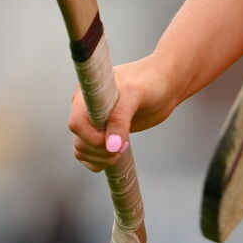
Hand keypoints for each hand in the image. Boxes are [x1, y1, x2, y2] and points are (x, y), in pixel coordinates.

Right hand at [67, 55, 177, 172]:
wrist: (165, 85)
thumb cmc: (151, 81)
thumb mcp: (135, 94)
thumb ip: (121, 118)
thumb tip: (111, 146)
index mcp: (87, 93)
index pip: (77, 123)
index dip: (92, 137)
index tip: (114, 139)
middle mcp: (85, 107)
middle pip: (80, 140)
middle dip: (100, 150)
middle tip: (123, 147)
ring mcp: (93, 121)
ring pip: (82, 150)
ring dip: (100, 158)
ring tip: (122, 150)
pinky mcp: (101, 132)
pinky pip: (88, 155)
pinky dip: (99, 161)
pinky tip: (115, 157)